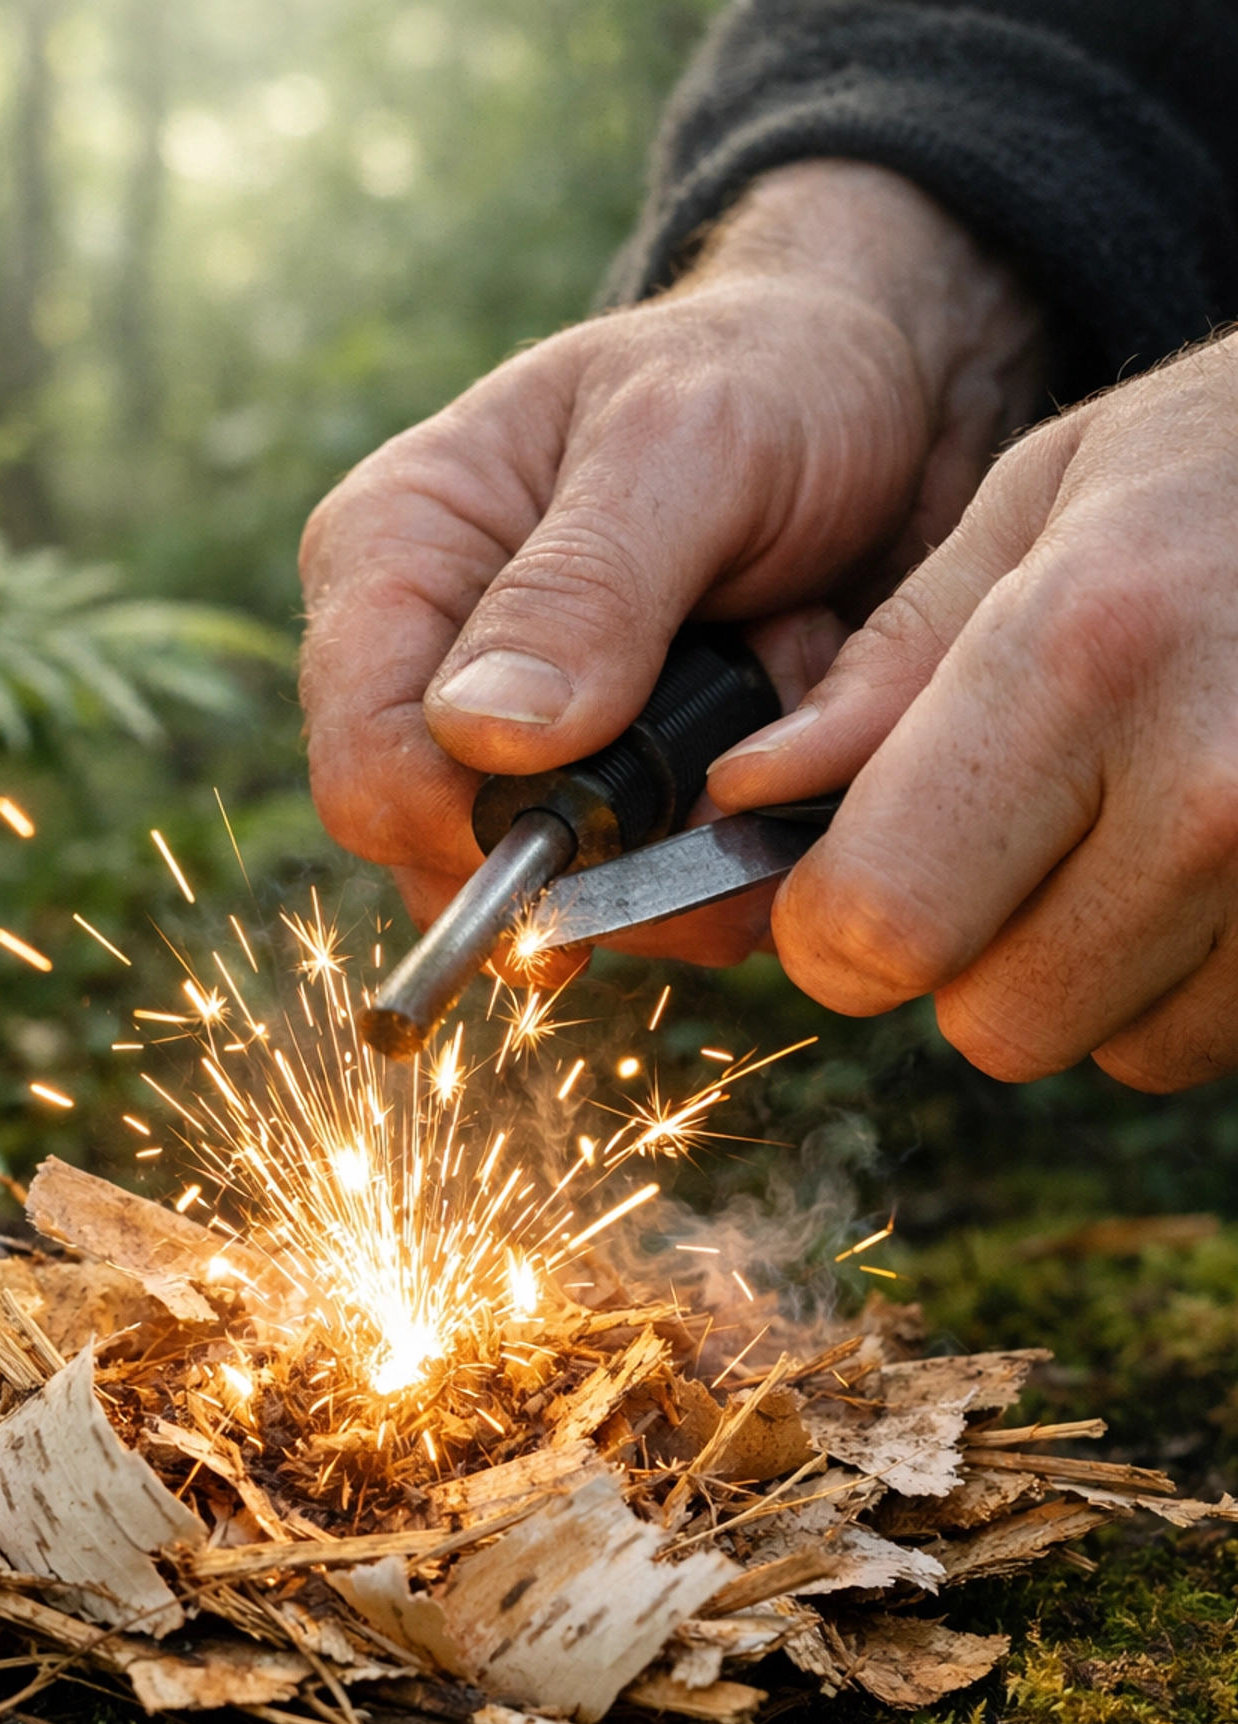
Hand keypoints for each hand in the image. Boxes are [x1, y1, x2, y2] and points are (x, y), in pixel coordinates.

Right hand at [300, 160, 1043, 973]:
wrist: (898, 401)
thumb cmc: (774, 375)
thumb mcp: (690, 444)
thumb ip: (586, 588)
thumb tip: (482, 738)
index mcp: (391, 563)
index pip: (367, 776)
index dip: (481, 832)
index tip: (625, 808)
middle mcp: (434, 678)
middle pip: (459, 873)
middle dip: (622, 849)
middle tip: (751, 747)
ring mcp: (529, 760)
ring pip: (573, 910)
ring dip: (705, 847)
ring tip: (787, 698)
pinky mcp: (623, 813)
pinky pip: (668, 909)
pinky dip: (751, 857)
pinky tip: (798, 747)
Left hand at [708, 337, 1237, 1090]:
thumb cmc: (1224, 464)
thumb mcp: (1040, 501)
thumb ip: (885, 669)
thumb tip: (747, 799)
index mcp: (1081, 654)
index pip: (880, 922)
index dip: (830, 927)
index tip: (837, 886)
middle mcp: (1205, 788)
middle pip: (988, 1019)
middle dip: (956, 955)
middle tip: (1002, 839)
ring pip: (1099, 1046)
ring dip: (1071, 970)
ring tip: (1124, 822)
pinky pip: (1198, 1042)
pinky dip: (1172, 982)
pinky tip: (1197, 863)